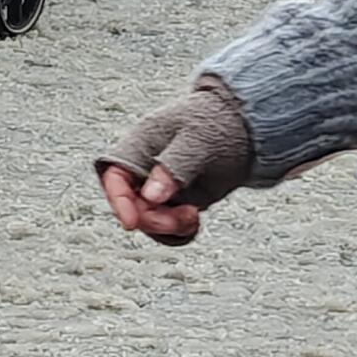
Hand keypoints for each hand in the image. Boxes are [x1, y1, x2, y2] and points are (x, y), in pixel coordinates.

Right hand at [93, 77, 253, 244]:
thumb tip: (150, 196)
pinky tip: (193, 222)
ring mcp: (159, 191)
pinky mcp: (176, 205)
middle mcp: (142, 173)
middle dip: (154, 219)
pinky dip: (179, 233)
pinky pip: (168, 229)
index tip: (132, 222)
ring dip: (169, 228)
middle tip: (185, 214)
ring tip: (193, 215)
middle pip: (131, 207)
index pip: (114, 178)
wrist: (243, 129)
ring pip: (148, 222)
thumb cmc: (214, 122)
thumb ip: (172, 168)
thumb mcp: (195, 141)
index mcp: (136, 148)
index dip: (119, 201)